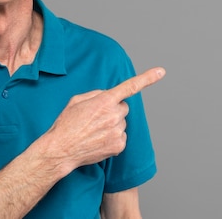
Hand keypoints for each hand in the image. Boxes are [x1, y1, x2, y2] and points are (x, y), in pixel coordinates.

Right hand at [43, 67, 164, 171]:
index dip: (147, 78)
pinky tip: (98, 140)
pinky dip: (113, 137)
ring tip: (94, 131)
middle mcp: (114, 115)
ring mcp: (118, 132)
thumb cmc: (66, 124)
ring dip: (112, 124)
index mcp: (104, 101)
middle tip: (96, 118)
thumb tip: (107, 95)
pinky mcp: (119, 145)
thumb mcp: (77, 100)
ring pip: (122, 123)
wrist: (61, 149)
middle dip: (113, 110)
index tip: (161, 72)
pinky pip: (121, 136)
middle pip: (123, 108)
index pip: (130, 87)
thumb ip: (96, 94)